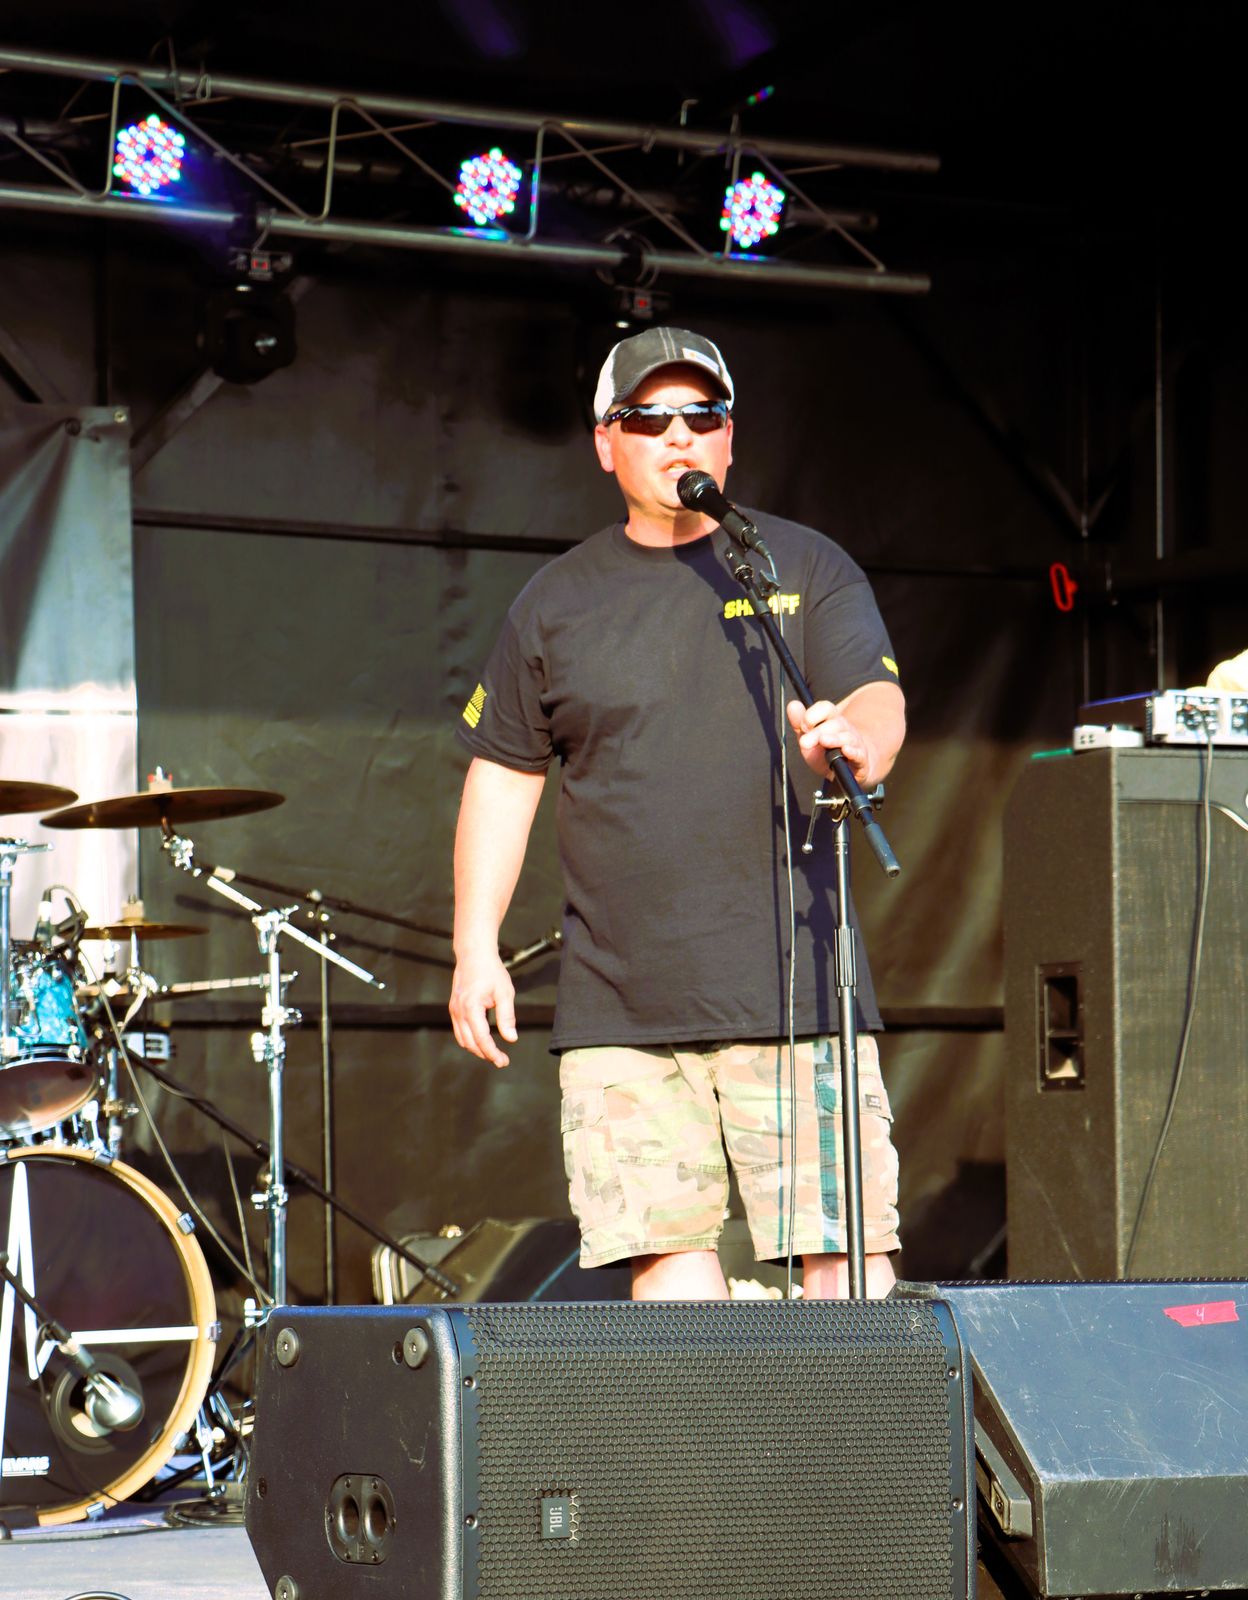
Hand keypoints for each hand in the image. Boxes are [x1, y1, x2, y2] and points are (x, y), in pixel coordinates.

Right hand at [449, 951, 517, 1067]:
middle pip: (470, 1043)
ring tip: (493, 1053)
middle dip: (485, 1054)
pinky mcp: (454, 1008)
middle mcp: (459, 1011)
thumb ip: (507, 1017)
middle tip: (501, 1060)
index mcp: (471, 1007)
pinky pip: (460, 1031)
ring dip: (477, 1049)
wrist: (474, 955)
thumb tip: (511, 1038)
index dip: (492, 1053)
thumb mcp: (505, 993)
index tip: (503, 1061)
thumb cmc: (490, 970)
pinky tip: (483, 1041)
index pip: (481, 1038)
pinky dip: (470, 1040)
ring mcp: (454, 1010)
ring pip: (463, 1039)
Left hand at [786, 698, 874, 782]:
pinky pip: (858, 753)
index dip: (813, 714)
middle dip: (818, 732)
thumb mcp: (809, 738)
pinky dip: (852, 751)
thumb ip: (799, 723)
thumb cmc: (827, 751)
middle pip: (835, 723)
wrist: (849, 769)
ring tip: (823, 742)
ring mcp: (855, 743)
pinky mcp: (861, 759)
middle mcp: (845, 728)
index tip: (803, 726)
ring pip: (847, 737)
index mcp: (832, 720)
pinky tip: (845, 750)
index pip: (826, 708)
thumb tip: (792, 704)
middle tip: (803, 742)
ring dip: (834, 739)